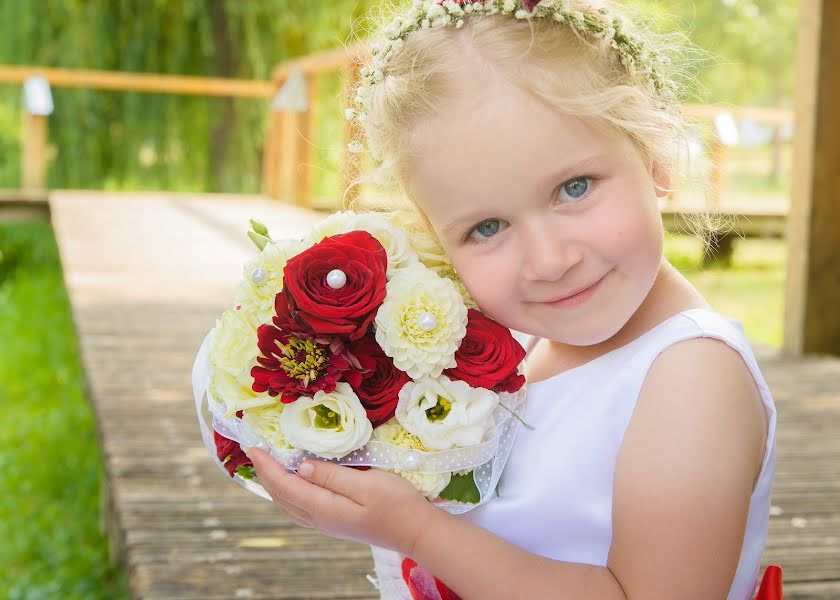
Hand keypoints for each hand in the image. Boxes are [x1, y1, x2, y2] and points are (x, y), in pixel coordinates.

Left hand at [246, 447, 438, 555]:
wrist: (416, 531)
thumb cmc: (396, 504)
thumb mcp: (366, 483)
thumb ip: (332, 475)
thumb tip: (301, 466)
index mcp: (323, 507)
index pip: (284, 484)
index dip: (267, 465)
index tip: (254, 447)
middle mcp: (320, 519)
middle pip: (281, 497)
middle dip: (265, 475)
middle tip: (256, 452)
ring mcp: (327, 524)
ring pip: (289, 505)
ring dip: (275, 486)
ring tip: (268, 466)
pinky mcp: (336, 523)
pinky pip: (300, 508)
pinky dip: (289, 494)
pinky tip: (294, 484)